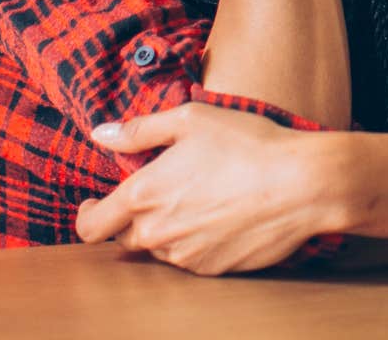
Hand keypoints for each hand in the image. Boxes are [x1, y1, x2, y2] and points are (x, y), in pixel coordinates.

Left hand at [74, 102, 348, 274]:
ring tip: (199, 199)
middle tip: (159, 192)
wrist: (301, 184)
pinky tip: (221, 215)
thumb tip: (101, 134)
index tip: (93, 205)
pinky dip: (195, 240)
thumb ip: (139, 130)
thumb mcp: (191, 119)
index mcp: (143, 194)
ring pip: (159, 248)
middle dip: (133, 217)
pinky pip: (190, 258)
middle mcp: (158, 232)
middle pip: (124, 238)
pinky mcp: (213, 269)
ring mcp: (185, 255)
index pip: (89, 225)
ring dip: (166, 228)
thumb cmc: (247, 144)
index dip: (86, 215)